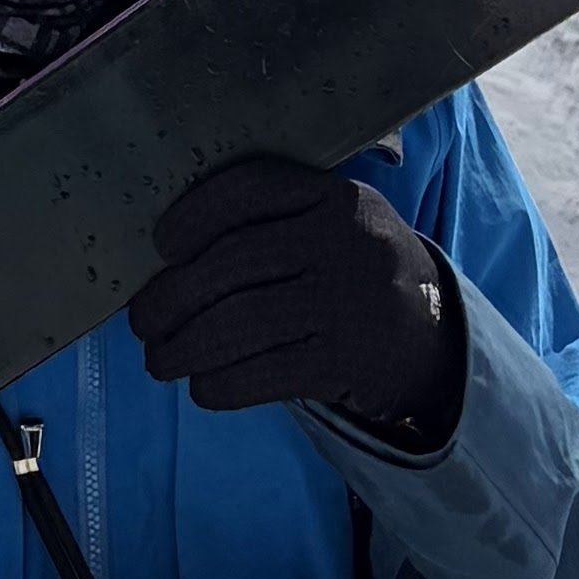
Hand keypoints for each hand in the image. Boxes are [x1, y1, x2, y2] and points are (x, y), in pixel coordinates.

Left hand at [131, 153, 466, 452]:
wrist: (436, 338)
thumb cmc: (356, 274)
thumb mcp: (335, 224)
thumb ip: (273, 220)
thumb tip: (167, 254)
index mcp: (336, 196)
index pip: (248, 190)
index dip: (193, 216)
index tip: (160, 245)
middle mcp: (347, 242)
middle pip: (232, 263)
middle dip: (171, 297)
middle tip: (142, 321)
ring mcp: (351, 304)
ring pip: (240, 323)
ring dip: (184, 347)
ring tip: (158, 360)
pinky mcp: (348, 364)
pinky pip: (264, 373)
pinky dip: (220, 384)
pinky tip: (202, 387)